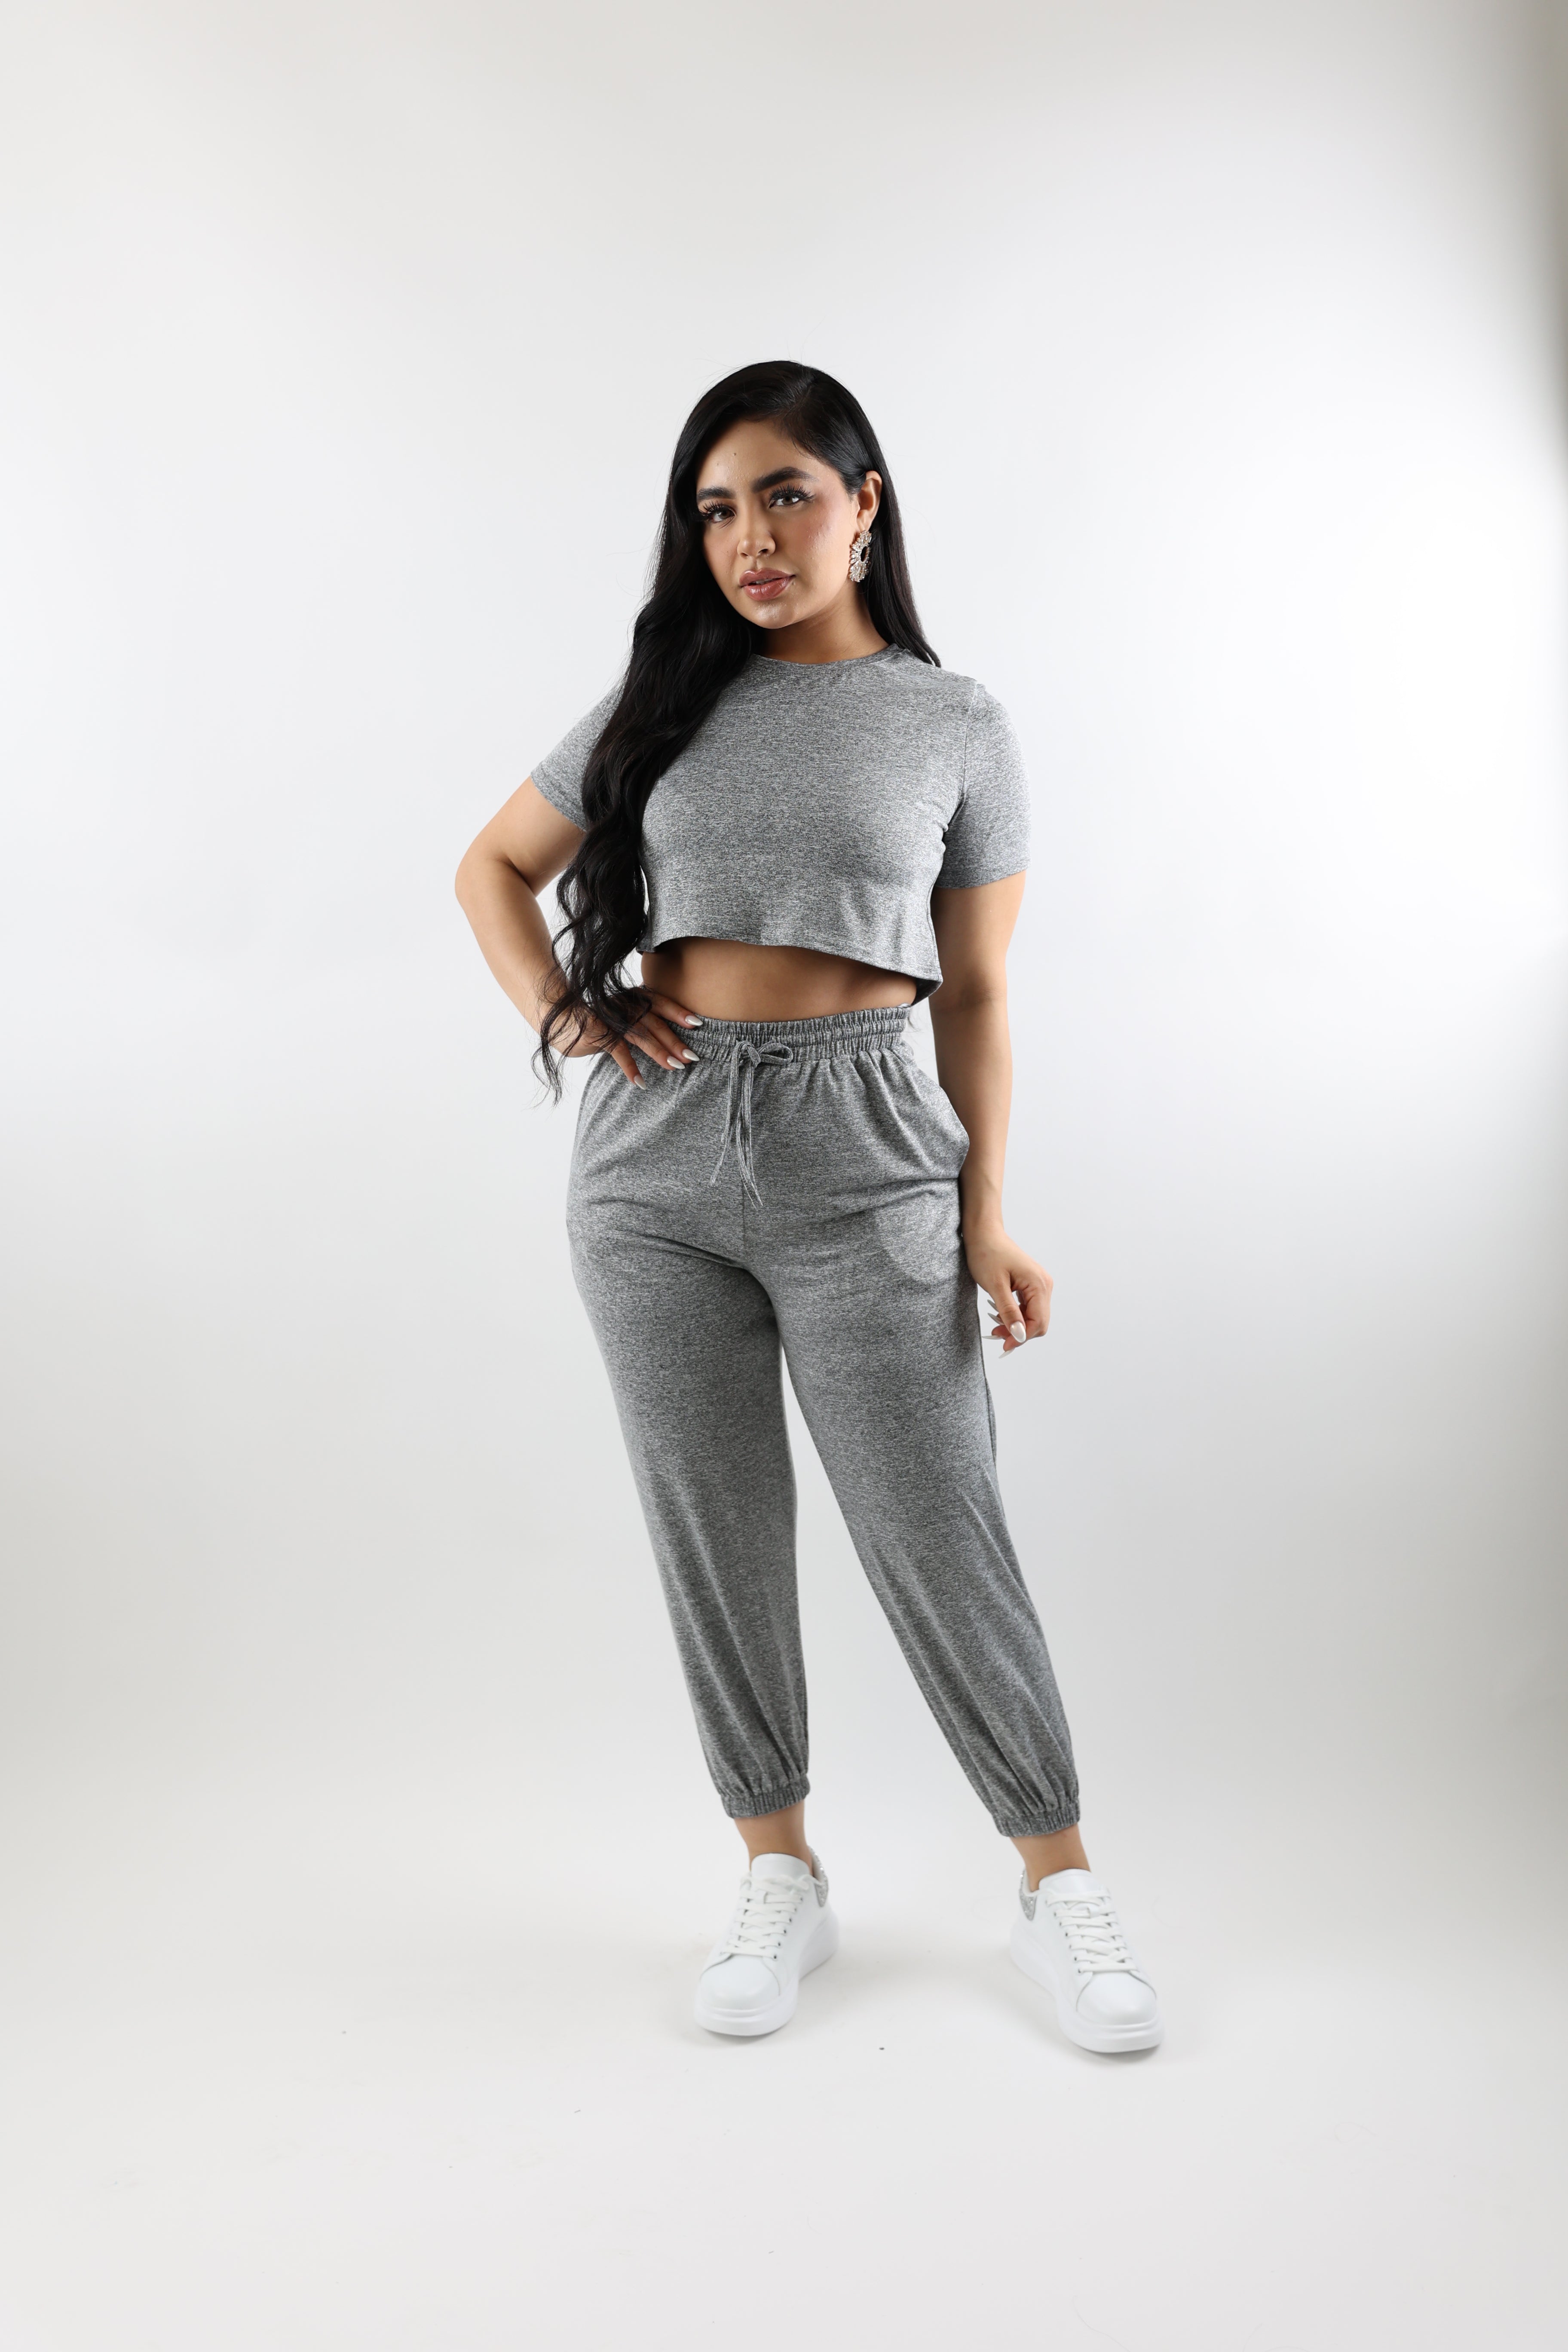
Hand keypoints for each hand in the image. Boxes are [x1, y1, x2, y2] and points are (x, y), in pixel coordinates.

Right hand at [563, 990, 703, 1085]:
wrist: (556, 1018)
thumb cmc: (592, 1020)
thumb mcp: (617, 1017)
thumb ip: (638, 1023)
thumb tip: (665, 1040)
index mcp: (629, 997)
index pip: (658, 1001)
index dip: (678, 1011)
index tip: (697, 1023)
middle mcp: (622, 1003)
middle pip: (654, 1021)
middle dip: (674, 1039)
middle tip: (692, 1057)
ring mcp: (609, 1016)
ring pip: (640, 1034)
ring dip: (659, 1052)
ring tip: (676, 1067)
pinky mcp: (596, 1030)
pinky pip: (617, 1050)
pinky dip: (630, 1067)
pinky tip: (641, 1083)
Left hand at [965, 1225, 1052, 1353]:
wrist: (984, 1234)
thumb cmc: (987, 1254)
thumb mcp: (995, 1286)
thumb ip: (1008, 1312)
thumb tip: (1019, 1335)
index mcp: (1039, 1284)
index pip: (1038, 1322)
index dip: (1022, 1337)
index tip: (1003, 1345)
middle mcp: (1044, 1285)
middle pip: (1039, 1322)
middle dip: (1020, 1333)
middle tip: (996, 1335)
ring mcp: (1039, 1284)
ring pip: (1034, 1316)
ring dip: (1017, 1325)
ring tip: (996, 1326)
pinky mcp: (1032, 1285)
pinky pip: (1029, 1307)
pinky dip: (1016, 1316)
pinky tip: (1001, 1316)